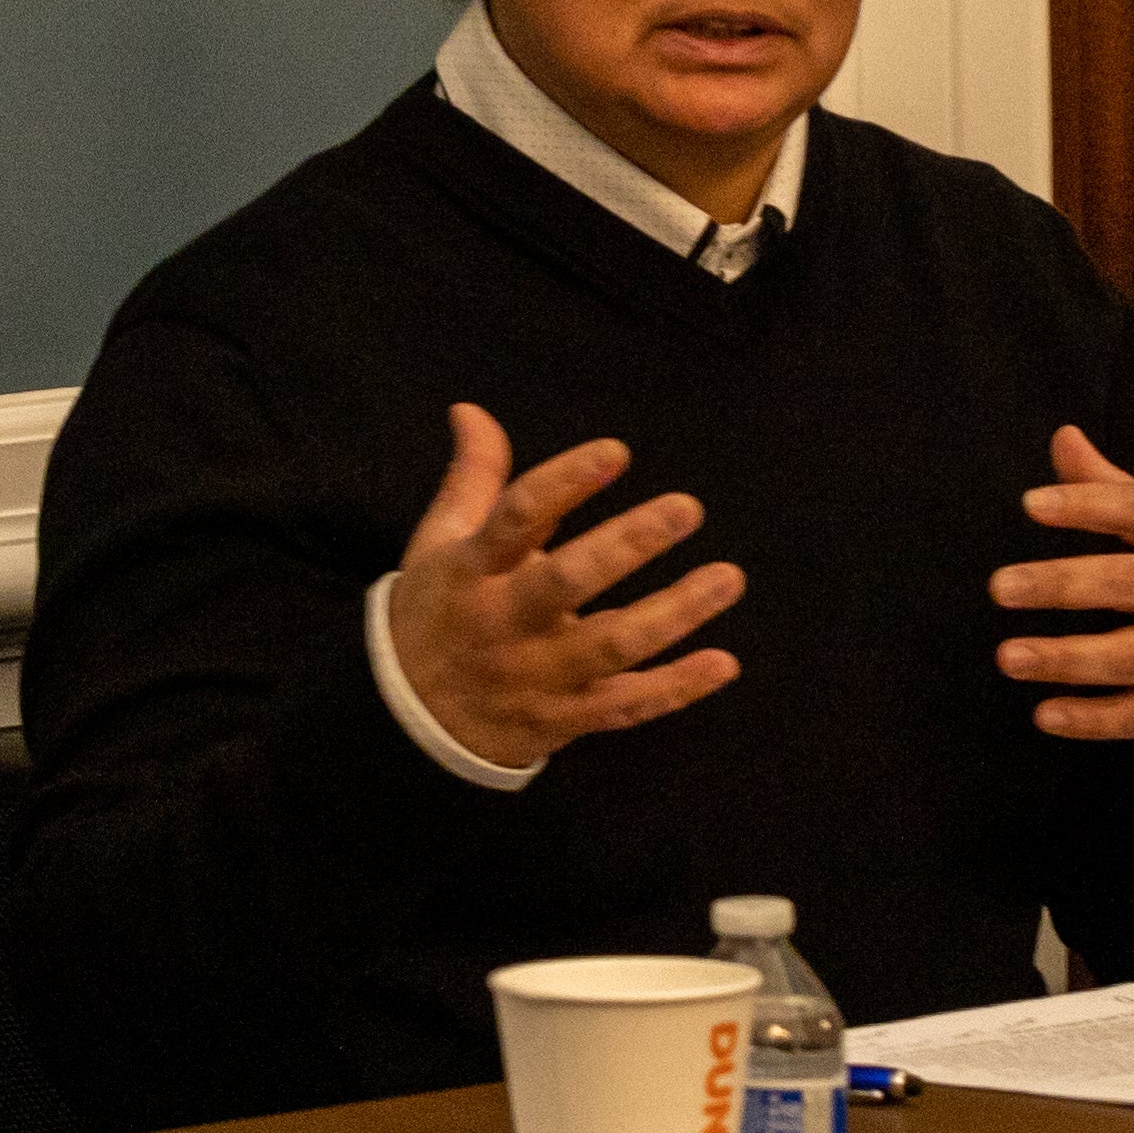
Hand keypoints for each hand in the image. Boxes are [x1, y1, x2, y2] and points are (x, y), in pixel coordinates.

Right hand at [381, 406, 745, 771]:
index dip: (565, 482)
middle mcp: (504, 622)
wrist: (406, 723)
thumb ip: (473, 477)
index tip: (616, 452)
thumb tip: (471, 409)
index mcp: (472, 570)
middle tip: (686, 508)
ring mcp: (536, 677)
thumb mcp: (440, 543)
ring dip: (674, 613)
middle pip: (566, 582)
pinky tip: (724, 662)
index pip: (515, 518)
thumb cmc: (438, 613)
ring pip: (610, 646)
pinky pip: (626, 707)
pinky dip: (676, 688)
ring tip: (727, 577)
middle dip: (628, 544)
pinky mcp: (563, 719)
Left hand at [991, 426, 1133, 737]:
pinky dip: (1096, 720)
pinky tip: (1047, 715)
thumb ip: (1115, 488)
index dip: (1088, 505)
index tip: (1030, 504)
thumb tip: (1063, 436)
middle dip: (1065, 584)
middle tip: (1000, 587)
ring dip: (1069, 659)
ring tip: (1008, 656)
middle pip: (1132, 585)